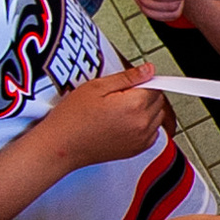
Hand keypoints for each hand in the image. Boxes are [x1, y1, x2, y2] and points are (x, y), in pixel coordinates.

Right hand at [44, 65, 169, 166]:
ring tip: (119, 110)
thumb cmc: (72, 118)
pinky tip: (124, 123)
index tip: (128, 83)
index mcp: (134, 105)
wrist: (61, 146)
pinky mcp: (138, 150)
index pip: (155, 86)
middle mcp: (142, 124)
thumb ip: (128, 77)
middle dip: (144, 94)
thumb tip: (148, 70)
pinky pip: (153, 132)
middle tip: (118, 96)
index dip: (141, 81)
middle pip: (158, 100)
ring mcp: (141, 139)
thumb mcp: (97, 87)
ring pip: (157, 116)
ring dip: (146, 110)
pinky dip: (144, 126)